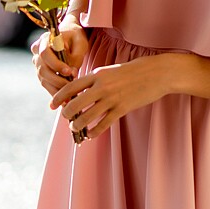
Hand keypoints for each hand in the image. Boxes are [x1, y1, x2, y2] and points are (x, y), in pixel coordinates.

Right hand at [31, 19, 87, 94]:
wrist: (71, 38)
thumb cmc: (76, 37)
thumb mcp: (80, 43)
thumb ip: (76, 56)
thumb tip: (72, 73)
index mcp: (44, 40)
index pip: (45, 54)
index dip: (56, 65)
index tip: (69, 72)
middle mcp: (37, 53)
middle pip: (42, 70)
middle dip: (57, 80)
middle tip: (71, 87)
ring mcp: (38, 65)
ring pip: (43, 80)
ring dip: (56, 89)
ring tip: (69, 97)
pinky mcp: (42, 74)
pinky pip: (47, 86)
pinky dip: (55, 93)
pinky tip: (65, 100)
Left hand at [51, 53, 174, 139]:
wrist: (158, 72)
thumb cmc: (133, 71)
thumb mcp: (111, 71)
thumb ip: (95, 81)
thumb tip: (79, 93)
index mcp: (97, 74)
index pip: (71, 87)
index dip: (58, 97)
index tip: (52, 105)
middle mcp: (102, 86)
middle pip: (75, 105)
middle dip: (67, 115)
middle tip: (67, 119)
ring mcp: (112, 98)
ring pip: (86, 117)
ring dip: (77, 126)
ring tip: (76, 128)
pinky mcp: (122, 109)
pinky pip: (102, 125)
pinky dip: (93, 132)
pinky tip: (90, 135)